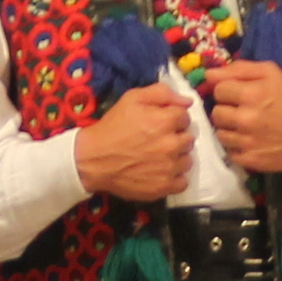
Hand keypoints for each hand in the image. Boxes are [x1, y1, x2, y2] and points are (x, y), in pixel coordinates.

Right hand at [76, 80, 194, 203]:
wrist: (93, 159)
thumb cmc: (112, 126)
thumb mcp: (132, 99)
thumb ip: (162, 93)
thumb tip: (187, 101)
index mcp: (165, 121)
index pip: (185, 117)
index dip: (173, 118)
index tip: (161, 123)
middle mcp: (171, 145)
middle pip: (189, 139)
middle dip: (177, 137)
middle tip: (159, 140)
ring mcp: (169, 168)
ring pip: (187, 160)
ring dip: (177, 157)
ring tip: (159, 156)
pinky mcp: (164, 187)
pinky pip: (183, 181)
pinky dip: (175, 177)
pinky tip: (161, 171)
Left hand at [204, 58, 281, 173]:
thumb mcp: (270, 73)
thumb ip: (239, 69)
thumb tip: (209, 74)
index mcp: (251, 94)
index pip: (218, 90)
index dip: (228, 91)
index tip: (239, 95)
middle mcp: (246, 119)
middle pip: (216, 113)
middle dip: (227, 110)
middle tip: (243, 111)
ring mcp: (247, 141)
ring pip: (220, 133)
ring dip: (230, 129)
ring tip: (246, 127)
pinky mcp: (250, 159)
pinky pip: (229, 151)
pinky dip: (237, 147)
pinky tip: (250, 140)